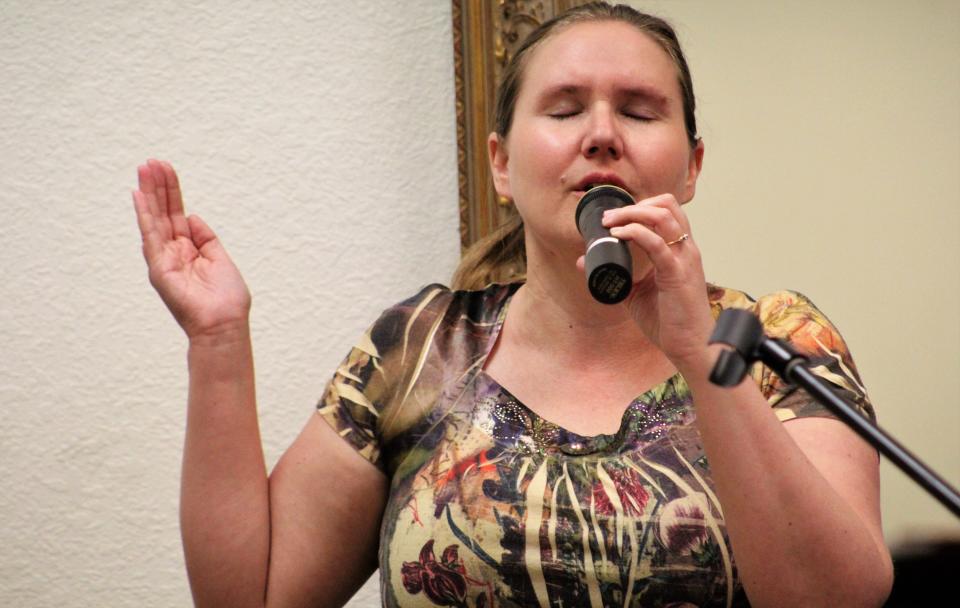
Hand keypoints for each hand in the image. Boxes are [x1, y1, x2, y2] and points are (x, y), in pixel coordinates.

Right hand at [133, 160, 250, 340]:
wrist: (224, 325)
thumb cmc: (227, 300)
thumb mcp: (220, 259)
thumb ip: (205, 238)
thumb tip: (191, 217)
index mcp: (189, 250)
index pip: (176, 215)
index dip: (172, 192)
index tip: (166, 169)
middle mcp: (173, 253)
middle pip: (163, 213)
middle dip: (158, 187)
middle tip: (150, 161)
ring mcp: (164, 260)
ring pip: (154, 220)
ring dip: (149, 194)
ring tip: (144, 168)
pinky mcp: (160, 268)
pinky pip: (150, 237)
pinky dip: (145, 216)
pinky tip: (139, 196)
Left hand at [592, 193, 714, 368]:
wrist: (691, 347)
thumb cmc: (669, 322)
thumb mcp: (635, 293)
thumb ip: (615, 275)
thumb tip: (583, 260)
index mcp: (679, 250)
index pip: (665, 210)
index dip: (639, 207)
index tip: (613, 217)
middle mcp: (685, 249)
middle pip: (667, 204)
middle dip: (634, 205)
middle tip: (609, 218)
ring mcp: (683, 259)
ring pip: (663, 216)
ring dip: (632, 213)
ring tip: (611, 223)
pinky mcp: (677, 274)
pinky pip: (657, 244)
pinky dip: (635, 233)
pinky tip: (619, 235)